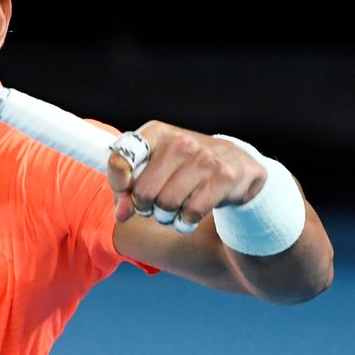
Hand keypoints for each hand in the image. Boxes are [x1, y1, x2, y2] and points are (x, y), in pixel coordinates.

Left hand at [107, 121, 266, 230]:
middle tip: (155, 204)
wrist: (236, 165)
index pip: (120, 159)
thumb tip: (122, 213)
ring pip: (166, 205)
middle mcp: (180, 142)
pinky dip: (185, 222)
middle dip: (145, 207)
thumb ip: (127, 189)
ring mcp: (204, 159)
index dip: (118, 183)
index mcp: (156, 133)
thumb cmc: (182, 169)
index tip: (126, 190)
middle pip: (143, 192)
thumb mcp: (152, 169)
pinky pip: (190, 213)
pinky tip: (190, 213)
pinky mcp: (223, 177)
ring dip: (166, 216)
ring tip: (174, 208)